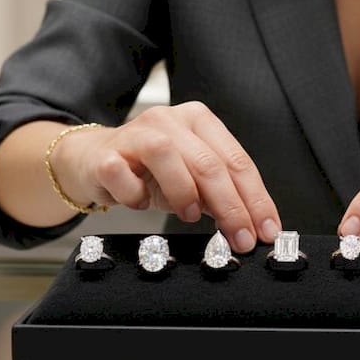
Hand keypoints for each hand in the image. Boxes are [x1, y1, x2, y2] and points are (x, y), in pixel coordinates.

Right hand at [54, 101, 279, 251]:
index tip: (266, 229)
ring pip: (167, 156)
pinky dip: (137, 196)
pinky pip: (123, 175)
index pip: (237, 161)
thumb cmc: (148, 171)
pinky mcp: (106, 153)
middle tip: (241, 238)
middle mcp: (169, 120)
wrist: (93, 160)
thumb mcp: (192, 180)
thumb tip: (252, 225)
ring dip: (184, 193)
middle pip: (209, 164)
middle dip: (232, 208)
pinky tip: (142, 203)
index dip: (256, 199)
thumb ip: (221, 195)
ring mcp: (135, 133)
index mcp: (199, 121)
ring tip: (190, 215)